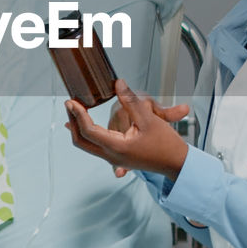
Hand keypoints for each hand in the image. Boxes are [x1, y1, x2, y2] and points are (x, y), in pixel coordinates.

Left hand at [66, 79, 189, 180]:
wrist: (177, 163)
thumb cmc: (166, 144)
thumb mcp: (150, 119)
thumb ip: (132, 101)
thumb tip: (119, 84)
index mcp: (117, 147)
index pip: (89, 130)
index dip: (78, 114)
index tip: (72, 101)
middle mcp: (112, 156)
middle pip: (81, 141)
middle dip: (72, 122)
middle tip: (69, 105)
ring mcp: (114, 159)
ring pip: (86, 145)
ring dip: (77, 128)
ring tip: (73, 111)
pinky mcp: (117, 158)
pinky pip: (94, 147)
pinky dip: (85, 135)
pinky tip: (80, 125)